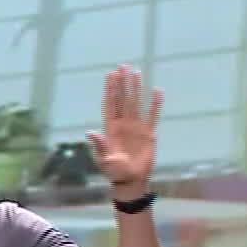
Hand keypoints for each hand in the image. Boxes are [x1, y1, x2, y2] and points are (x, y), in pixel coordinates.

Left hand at [86, 64, 160, 195]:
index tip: (110, 75)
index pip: (110, 104)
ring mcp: (136, 127)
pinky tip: (157, 91)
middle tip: (123, 66)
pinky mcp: (149, 133)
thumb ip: (99, 145)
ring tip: (136, 72)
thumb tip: (90, 132)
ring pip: (136, 103)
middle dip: (122, 83)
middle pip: (123, 99)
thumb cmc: (114, 171)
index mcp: (110, 128)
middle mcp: (123, 124)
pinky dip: (155, 104)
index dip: (110, 90)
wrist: (130, 179)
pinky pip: (153, 115)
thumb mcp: (104, 159)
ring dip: (136, 88)